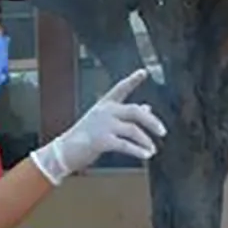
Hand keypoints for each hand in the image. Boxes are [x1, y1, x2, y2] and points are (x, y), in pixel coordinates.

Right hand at [29, 69, 166, 184]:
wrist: (64, 152)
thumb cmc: (85, 137)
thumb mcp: (104, 122)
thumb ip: (126, 115)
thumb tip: (148, 107)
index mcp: (104, 105)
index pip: (120, 88)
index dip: (133, 80)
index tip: (144, 71)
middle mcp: (104, 111)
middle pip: (135, 111)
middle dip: (152, 121)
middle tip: (163, 131)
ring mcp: (103, 125)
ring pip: (133, 130)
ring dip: (146, 141)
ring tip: (153, 150)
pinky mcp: (101, 140)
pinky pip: (125, 145)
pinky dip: (138, 151)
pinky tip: (146, 155)